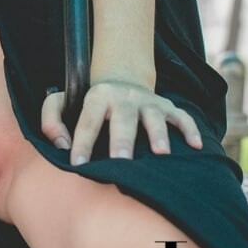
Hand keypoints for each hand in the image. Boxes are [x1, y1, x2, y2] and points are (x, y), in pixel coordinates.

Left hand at [41, 79, 202, 165]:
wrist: (119, 82)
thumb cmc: (86, 103)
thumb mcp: (62, 102)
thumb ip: (51, 120)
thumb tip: (60, 145)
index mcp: (97, 98)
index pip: (88, 122)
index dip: (82, 143)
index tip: (78, 165)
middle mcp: (124, 98)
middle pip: (124, 119)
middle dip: (122, 140)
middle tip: (120, 161)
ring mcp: (148, 102)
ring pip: (155, 116)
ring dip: (158, 134)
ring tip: (161, 153)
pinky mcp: (166, 107)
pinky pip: (182, 117)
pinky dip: (190, 129)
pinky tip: (196, 146)